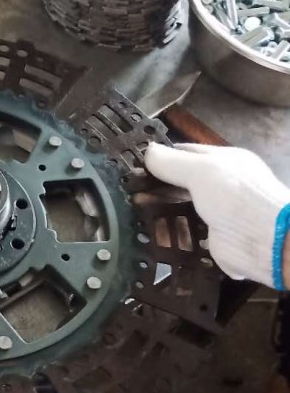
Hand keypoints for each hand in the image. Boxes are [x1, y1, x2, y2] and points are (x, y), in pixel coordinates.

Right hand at [145, 143, 289, 288]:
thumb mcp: (202, 171)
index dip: (160, 158)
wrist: (265, 240)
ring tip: (132, 212)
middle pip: (181, 183)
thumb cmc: (235, 196)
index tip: (134, 167)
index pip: (185, 154)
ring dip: (158, 211)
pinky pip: (186, 234)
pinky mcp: (213, 239)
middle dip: (156, 186)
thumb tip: (146, 151)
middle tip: (128, 192)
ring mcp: (217, 213)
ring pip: (180, 209)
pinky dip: (169, 235)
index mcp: (222, 162)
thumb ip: (172, 162)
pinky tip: (149, 235)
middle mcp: (220, 186)